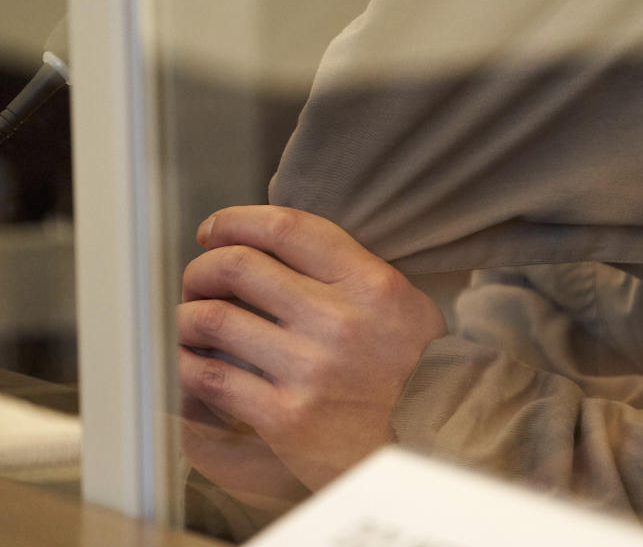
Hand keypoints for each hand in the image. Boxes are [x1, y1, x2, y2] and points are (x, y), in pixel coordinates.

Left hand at [178, 205, 446, 491]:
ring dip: (187, 316)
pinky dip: (189, 364)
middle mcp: (339, 320)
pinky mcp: (286, 418)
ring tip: (190, 321)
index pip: (286, 229)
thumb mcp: (402, 304)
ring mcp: (310, 369)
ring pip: (213, 320)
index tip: (215, 229)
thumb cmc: (417, 371)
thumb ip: (349, 271)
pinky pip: (211, 378)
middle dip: (203, 268)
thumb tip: (275, 247)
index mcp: (371, 284)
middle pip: (237, 267)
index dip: (236, 221)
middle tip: (197, 279)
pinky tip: (193, 362)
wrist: (433, 443)